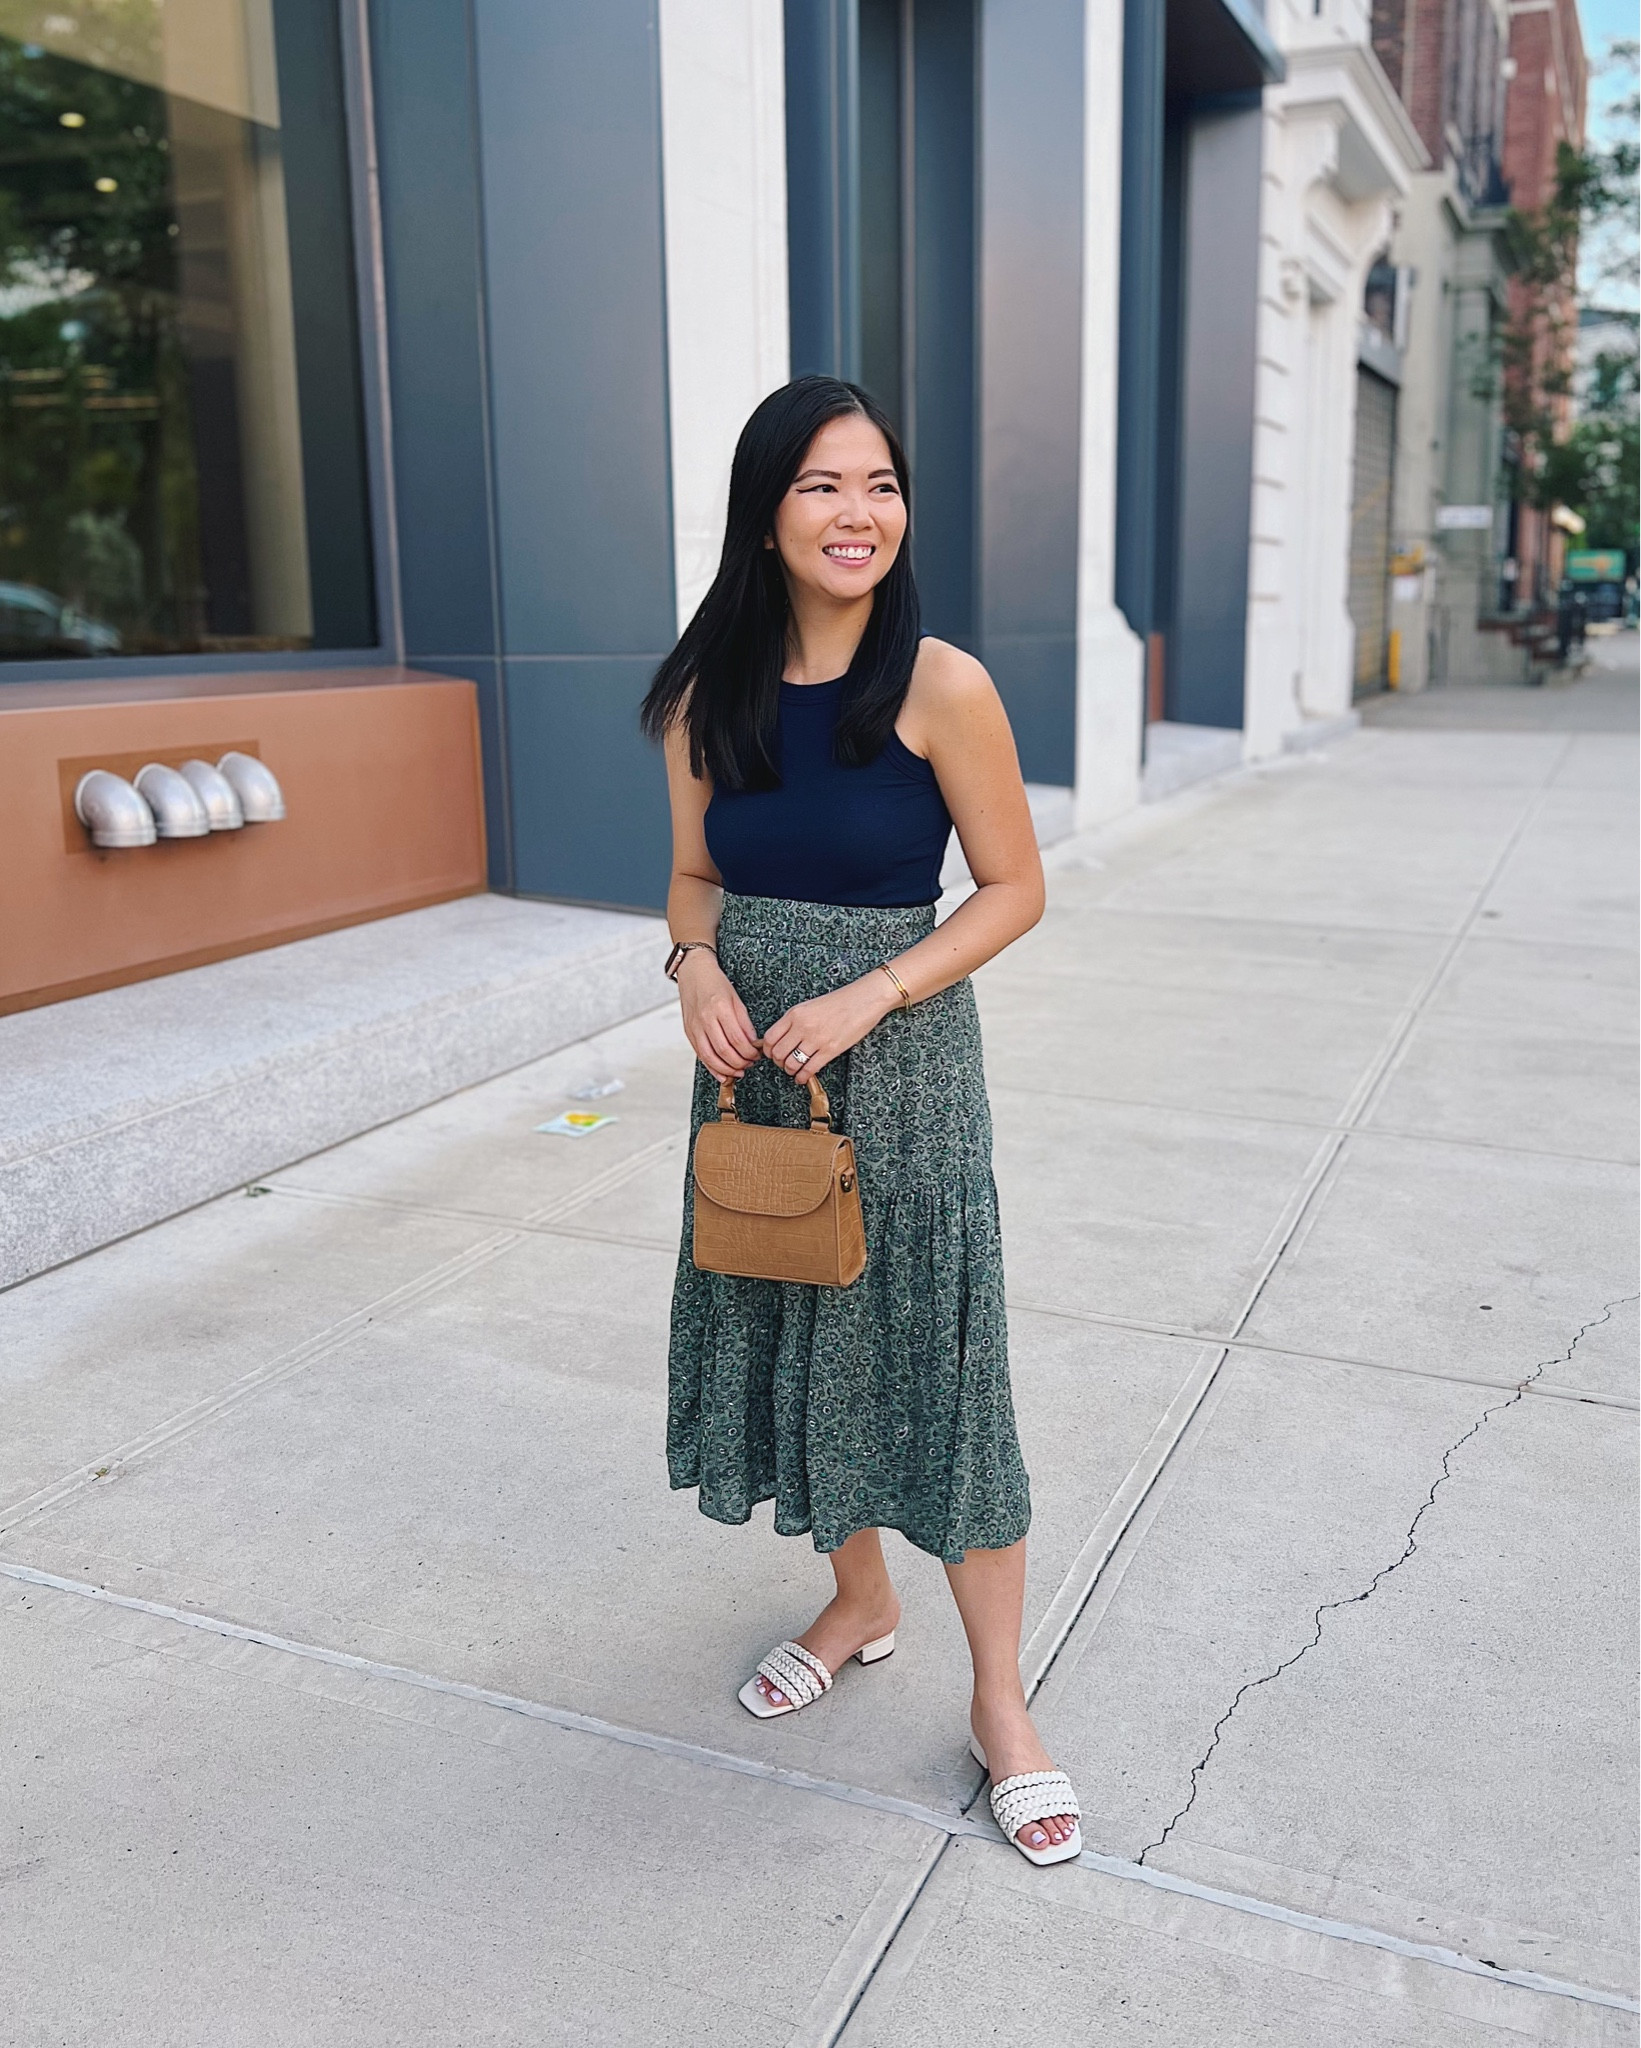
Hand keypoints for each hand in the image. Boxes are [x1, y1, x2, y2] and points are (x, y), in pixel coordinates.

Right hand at [676, 951, 759, 1082]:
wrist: (693, 972)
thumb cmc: (716, 983)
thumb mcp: (735, 998)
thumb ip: (744, 1022)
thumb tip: (752, 1043)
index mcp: (720, 1007)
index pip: (737, 1038)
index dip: (749, 1052)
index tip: (757, 1054)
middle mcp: (705, 1018)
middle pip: (724, 1050)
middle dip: (740, 1062)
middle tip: (750, 1064)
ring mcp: (694, 1026)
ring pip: (710, 1056)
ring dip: (726, 1068)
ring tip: (739, 1071)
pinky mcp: (688, 1031)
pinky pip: (700, 1054)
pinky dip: (711, 1067)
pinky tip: (722, 1074)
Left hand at [762, 976, 894, 1083]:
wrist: (864, 1000)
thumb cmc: (839, 1001)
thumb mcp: (809, 1006)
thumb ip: (794, 1021)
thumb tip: (782, 1038)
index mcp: (795, 1014)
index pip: (770, 1037)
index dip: (767, 1050)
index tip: (771, 1054)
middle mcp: (802, 1026)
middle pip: (778, 1053)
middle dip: (778, 1062)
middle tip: (782, 1063)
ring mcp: (816, 1039)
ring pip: (791, 1063)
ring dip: (789, 1071)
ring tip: (793, 1070)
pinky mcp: (830, 1050)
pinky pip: (809, 1069)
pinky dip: (802, 1077)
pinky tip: (802, 1078)